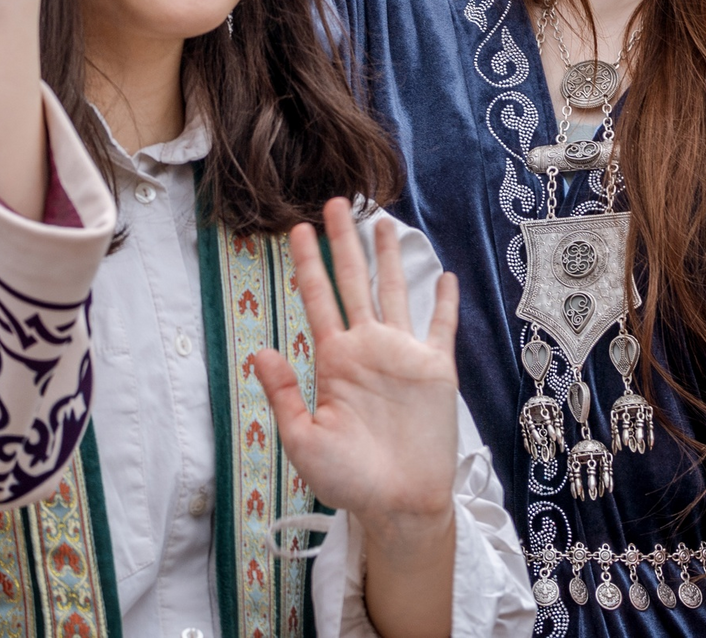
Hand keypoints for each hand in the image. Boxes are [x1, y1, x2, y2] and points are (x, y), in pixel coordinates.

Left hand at [252, 199, 462, 539]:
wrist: (398, 504)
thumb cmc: (348, 480)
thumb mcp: (303, 440)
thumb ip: (285, 394)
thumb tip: (261, 351)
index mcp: (334, 360)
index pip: (318, 299)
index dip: (308, 263)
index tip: (297, 229)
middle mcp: (367, 348)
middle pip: (354, 282)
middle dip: (344, 243)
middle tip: (335, 202)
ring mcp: (402, 354)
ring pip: (396, 292)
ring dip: (390, 258)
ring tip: (383, 222)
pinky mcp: (436, 367)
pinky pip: (441, 326)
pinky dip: (444, 301)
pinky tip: (444, 275)